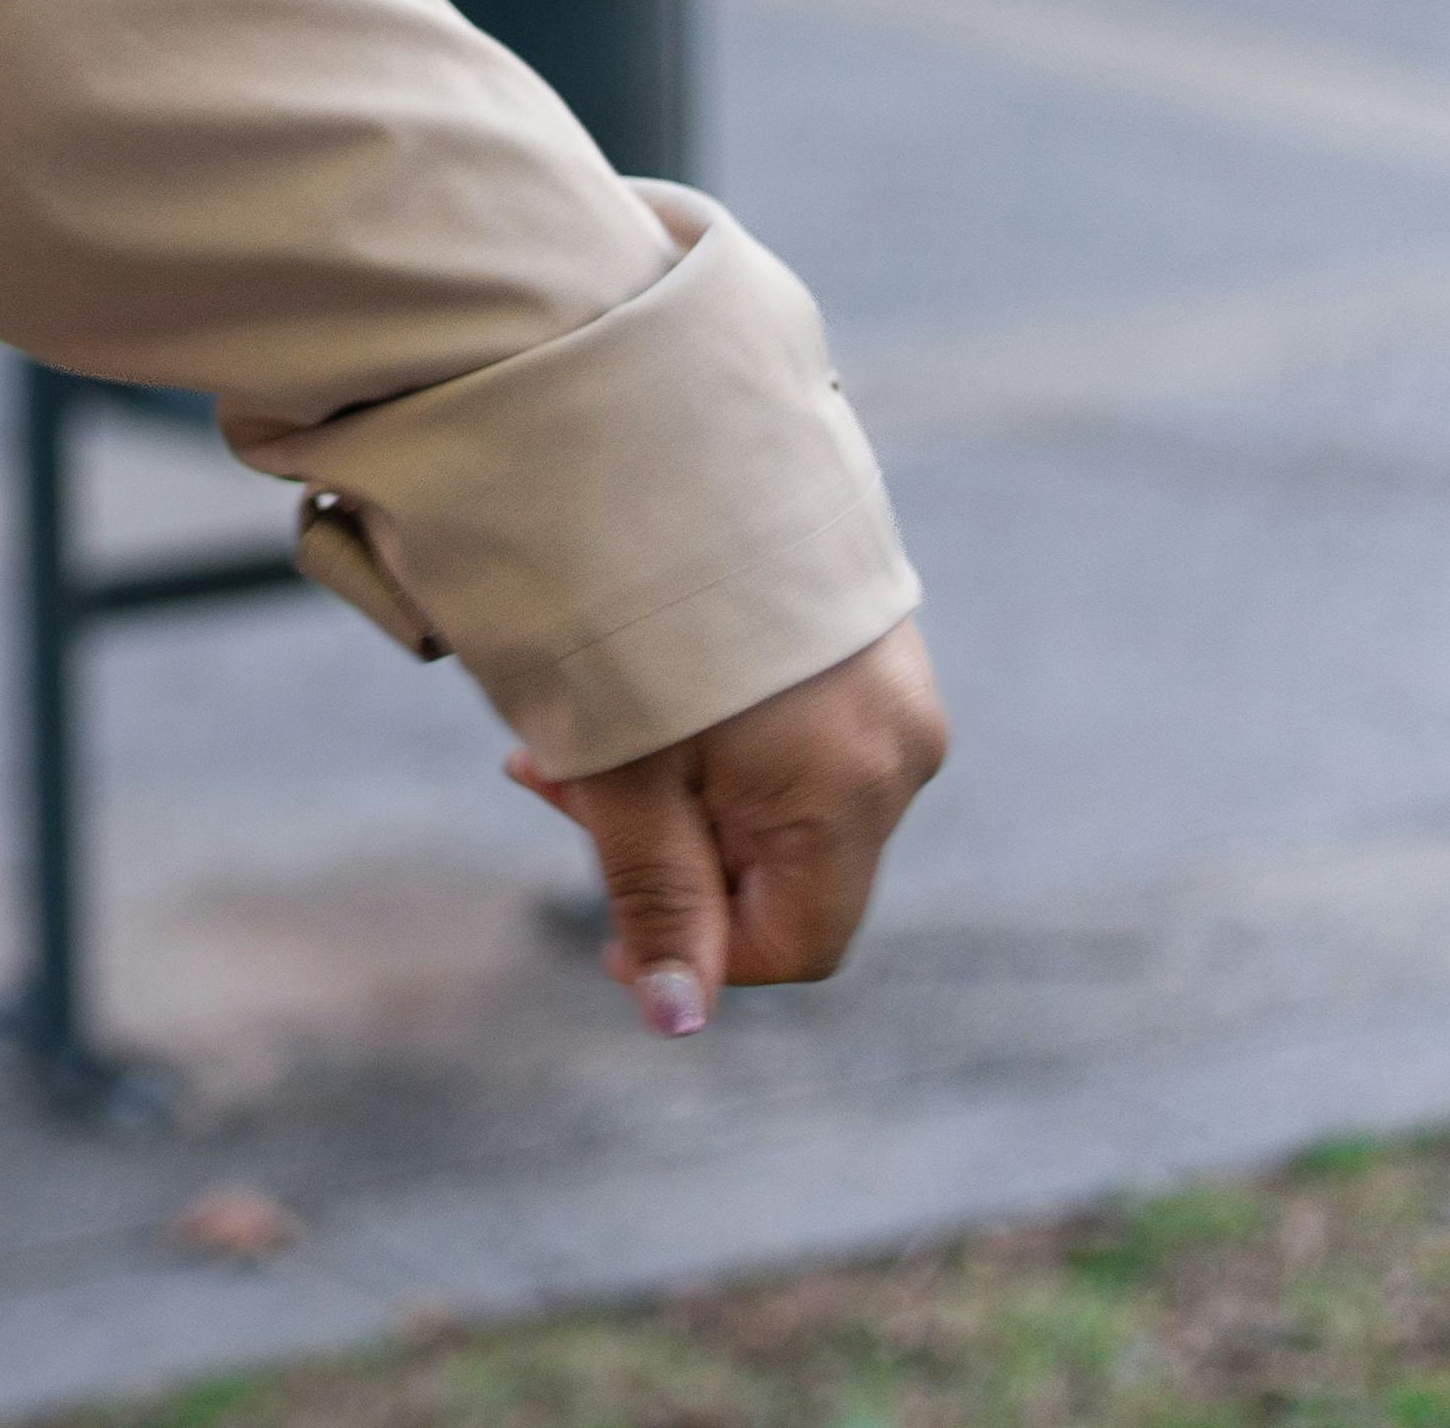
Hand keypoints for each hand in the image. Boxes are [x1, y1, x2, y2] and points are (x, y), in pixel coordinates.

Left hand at [504, 616, 947, 1035]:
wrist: (648, 426)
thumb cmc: (623, 606)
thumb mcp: (621, 763)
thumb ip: (654, 891)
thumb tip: (678, 1022)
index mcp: (854, 789)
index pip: (792, 944)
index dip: (695, 954)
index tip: (603, 925)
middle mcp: (898, 746)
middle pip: (782, 869)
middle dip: (666, 854)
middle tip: (552, 782)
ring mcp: (887, 687)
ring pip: (775, 799)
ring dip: (672, 791)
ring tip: (572, 727)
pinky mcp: (857, 641)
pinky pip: (787, 734)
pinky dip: (703, 739)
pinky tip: (631, 688)